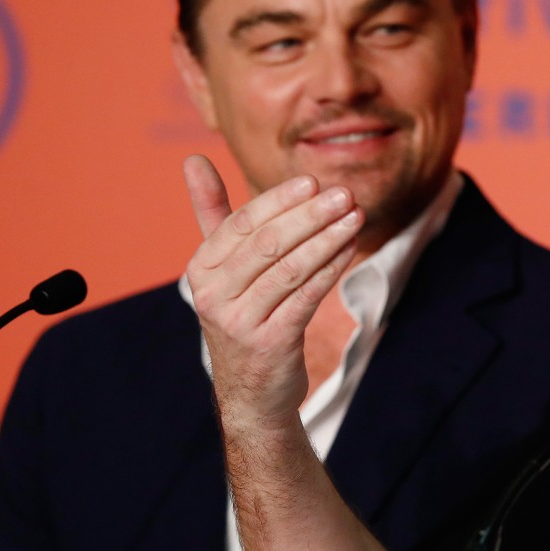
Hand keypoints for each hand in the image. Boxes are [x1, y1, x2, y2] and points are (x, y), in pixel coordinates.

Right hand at [182, 156, 362, 429]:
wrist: (251, 391)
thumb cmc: (243, 313)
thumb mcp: (222, 266)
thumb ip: (212, 213)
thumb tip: (193, 159)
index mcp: (201, 269)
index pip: (241, 223)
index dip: (279, 200)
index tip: (314, 182)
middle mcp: (213, 295)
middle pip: (267, 244)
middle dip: (310, 216)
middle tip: (344, 195)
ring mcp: (239, 322)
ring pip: (289, 270)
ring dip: (327, 239)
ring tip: (356, 217)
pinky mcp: (269, 343)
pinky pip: (305, 298)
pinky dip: (330, 270)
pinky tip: (350, 249)